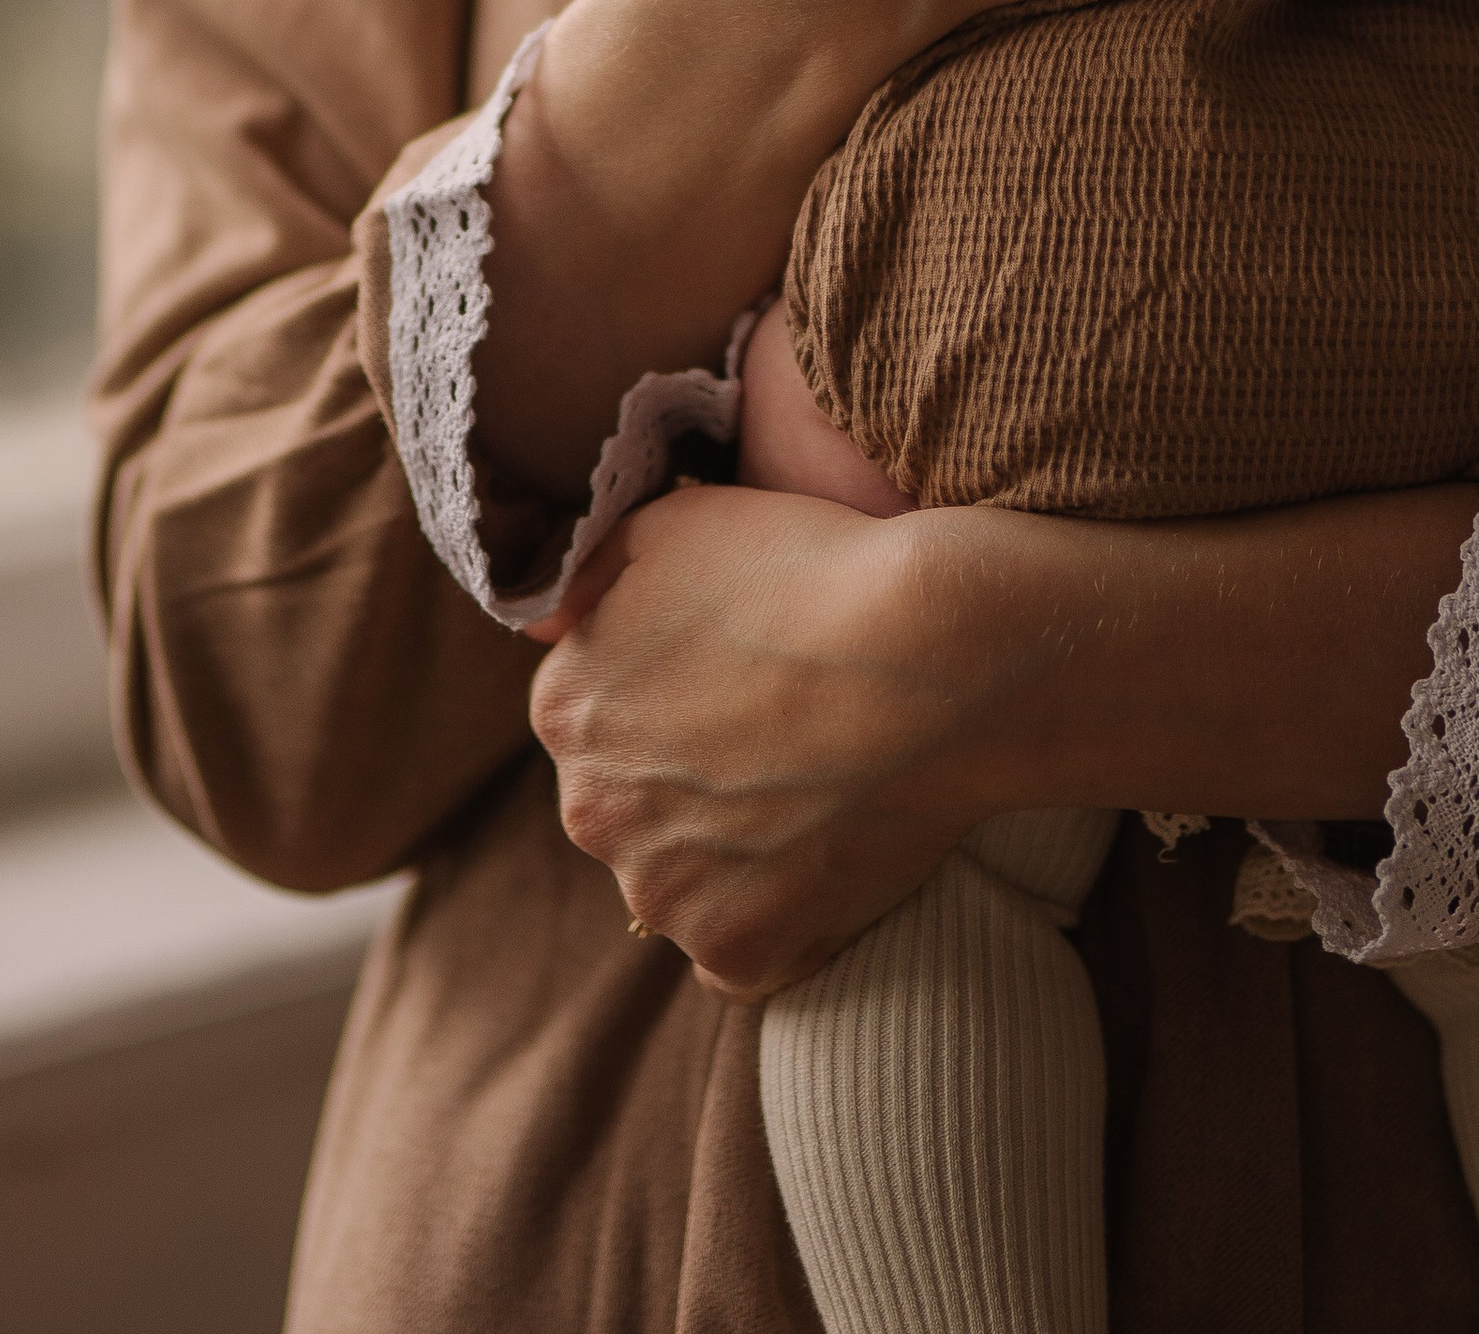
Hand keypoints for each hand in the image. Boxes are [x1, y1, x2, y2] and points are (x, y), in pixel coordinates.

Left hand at [528, 487, 995, 996]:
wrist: (931, 655)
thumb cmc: (806, 573)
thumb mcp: (674, 522)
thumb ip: (590, 575)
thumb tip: (547, 626)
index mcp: (566, 708)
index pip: (595, 713)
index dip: (668, 690)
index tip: (736, 675)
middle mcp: (592, 810)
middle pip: (629, 803)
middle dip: (685, 778)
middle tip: (778, 734)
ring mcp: (663, 890)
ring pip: (677, 881)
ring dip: (726, 855)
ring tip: (813, 791)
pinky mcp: (739, 947)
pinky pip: (734, 955)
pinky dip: (769, 923)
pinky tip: (814, 866)